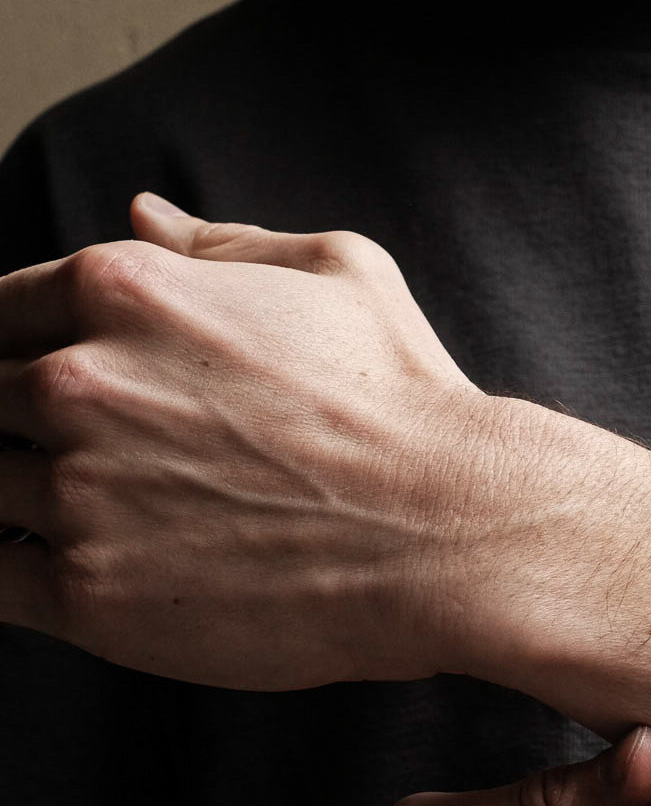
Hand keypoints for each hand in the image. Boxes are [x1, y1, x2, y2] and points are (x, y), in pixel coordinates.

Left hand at [0, 194, 516, 688]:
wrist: (451, 528)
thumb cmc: (406, 399)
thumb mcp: (340, 272)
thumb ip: (222, 241)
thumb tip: (143, 213)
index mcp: (122, 290)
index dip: (13, 349)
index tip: (37, 384)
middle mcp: (79, 382)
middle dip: (14, 424)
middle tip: (89, 456)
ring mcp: (77, 491)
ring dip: (18, 496)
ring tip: (98, 514)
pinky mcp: (90, 593)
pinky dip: (14, 571)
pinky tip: (75, 566)